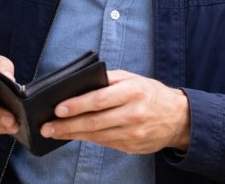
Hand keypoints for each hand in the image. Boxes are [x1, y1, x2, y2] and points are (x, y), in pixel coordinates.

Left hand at [40, 70, 189, 153]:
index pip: (100, 99)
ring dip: (72, 134)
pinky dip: (87, 139)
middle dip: (67, 125)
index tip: (58, 109)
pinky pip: (104, 143)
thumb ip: (108, 80)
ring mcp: (133, 133)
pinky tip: (74, 135)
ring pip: (97, 136)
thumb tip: (78, 86)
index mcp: (133, 91)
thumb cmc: (149, 93)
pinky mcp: (132, 147)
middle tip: (46, 127)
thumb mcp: (133, 79)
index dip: (77, 105)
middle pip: (95, 121)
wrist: (178, 118)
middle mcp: (134, 113)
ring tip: (53, 133)